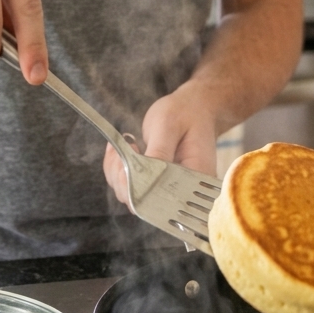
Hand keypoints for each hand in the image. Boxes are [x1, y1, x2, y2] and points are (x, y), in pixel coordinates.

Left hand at [103, 81, 218, 206]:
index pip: (159, 203)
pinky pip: (130, 187)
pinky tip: (125, 149)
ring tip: (128, 144)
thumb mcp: (169, 126)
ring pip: (130, 196)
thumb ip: (158, 153)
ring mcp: (168, 190)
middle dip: (123, 176)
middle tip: (129, 145)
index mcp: (195, 180)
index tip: (129, 159)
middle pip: (141, 203)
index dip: (134, 188)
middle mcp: (183, 192)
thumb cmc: (185, 113)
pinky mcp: (157, 185)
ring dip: (118, 171)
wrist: (195, 109)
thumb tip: (143, 180)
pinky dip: (119, 169)